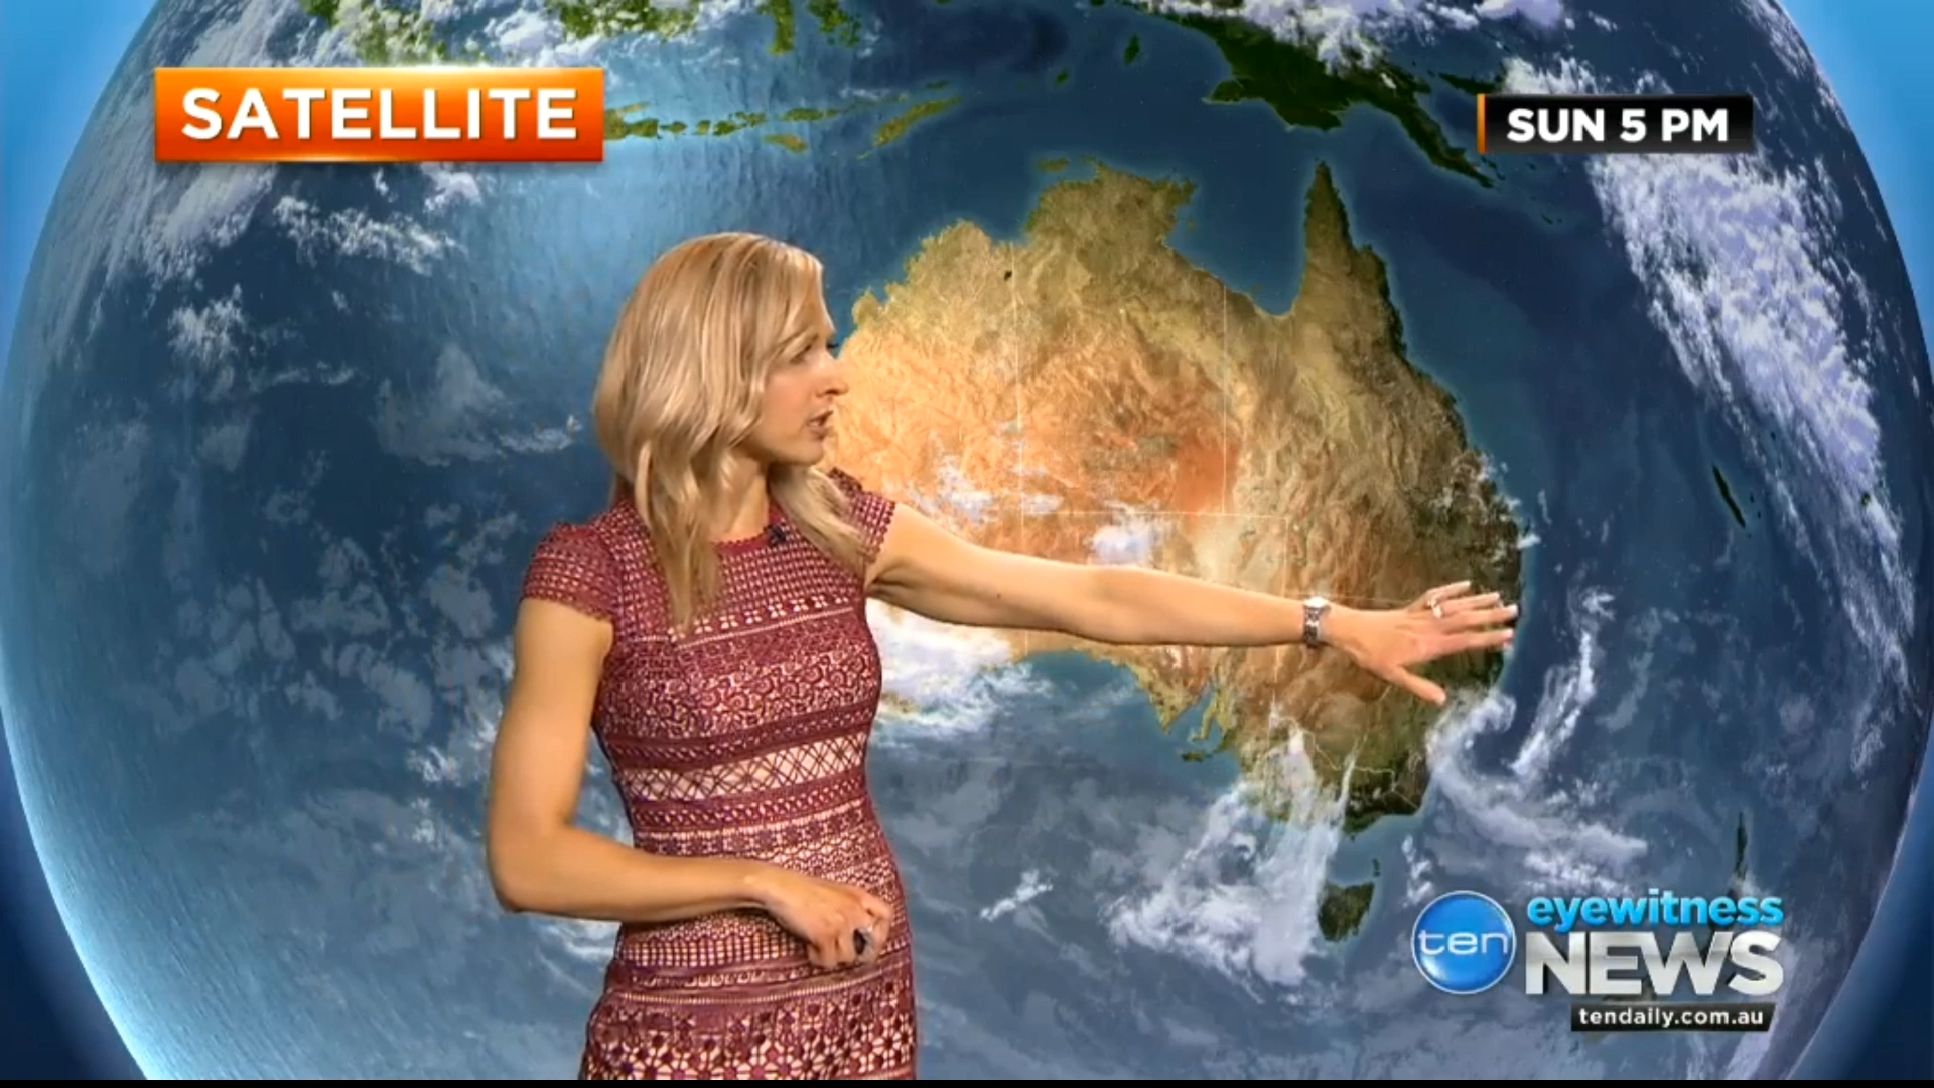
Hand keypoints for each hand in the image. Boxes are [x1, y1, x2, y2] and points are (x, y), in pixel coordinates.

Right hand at [751, 865, 893, 970]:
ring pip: (849, 957)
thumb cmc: (800, 889)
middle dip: (865, 955)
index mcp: (858, 895)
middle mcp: (854, 909)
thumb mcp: (833, 891)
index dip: (882, 931)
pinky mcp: (826, 935)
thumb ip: (848, 907)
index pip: (886, 914)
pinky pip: (829, 961)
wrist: (780, 887)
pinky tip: (809, 949)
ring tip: (819, 947)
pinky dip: (817, 959)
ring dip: (833, 957)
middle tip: (854, 959)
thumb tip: (854, 935)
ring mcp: (841, 923)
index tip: (871, 940)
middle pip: (875, 941)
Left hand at [1322, 580, 1516, 705]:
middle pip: (1466, 620)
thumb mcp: (1393, 677)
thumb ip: (1419, 687)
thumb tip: (1443, 701)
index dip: (1487, 638)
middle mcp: (1429, 627)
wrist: (1349, 630)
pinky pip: (1435, 596)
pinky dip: (1451, 589)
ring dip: (1477, 601)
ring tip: (1499, 597)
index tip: (1509, 635)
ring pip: (1454, 606)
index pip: (1464, 641)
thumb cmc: (1370, 656)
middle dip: (1491, 616)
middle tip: (1516, 611)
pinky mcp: (1412, 608)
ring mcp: (1421, 615)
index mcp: (1428, 645)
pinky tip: (1467, 584)